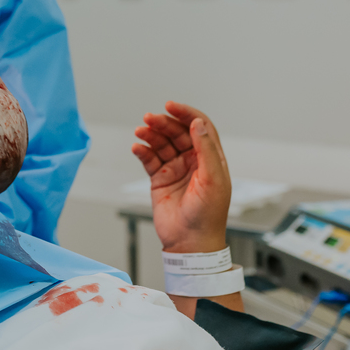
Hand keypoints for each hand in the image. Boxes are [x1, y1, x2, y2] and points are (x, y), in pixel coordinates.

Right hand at [131, 101, 230, 253]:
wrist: (190, 243)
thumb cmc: (208, 215)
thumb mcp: (212, 179)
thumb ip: (206, 149)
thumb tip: (198, 124)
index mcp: (210, 159)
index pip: (199, 127)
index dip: (186, 114)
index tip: (171, 106)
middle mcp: (193, 161)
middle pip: (177, 133)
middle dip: (164, 123)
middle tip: (149, 118)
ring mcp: (176, 169)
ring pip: (162, 144)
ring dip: (151, 135)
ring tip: (140, 131)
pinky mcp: (160, 180)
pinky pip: (150, 159)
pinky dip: (143, 151)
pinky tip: (137, 147)